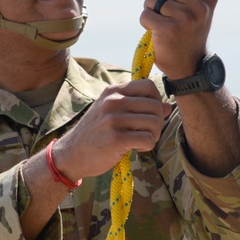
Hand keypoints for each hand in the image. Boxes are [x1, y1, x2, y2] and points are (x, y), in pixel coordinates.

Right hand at [52, 80, 171, 180]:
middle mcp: (113, 102)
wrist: (71, 154)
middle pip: (156, 106)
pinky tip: (135, 148)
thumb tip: (168, 107)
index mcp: (112, 92)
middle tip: (146, 132)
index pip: (149, 86)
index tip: (148, 114)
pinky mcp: (116, 139)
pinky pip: (148, 139)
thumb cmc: (95, 133)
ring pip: (155, 123)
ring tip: (140, 140)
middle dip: (157, 122)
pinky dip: (147, 146)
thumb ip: (137, 107)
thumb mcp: (111, 113)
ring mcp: (113, 120)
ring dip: (153, 136)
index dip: (156, 100)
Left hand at [140, 0, 216, 78]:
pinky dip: (145, 21)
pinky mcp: (170, 29)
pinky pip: (146, 14)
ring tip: (160, 20)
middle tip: (164, 10)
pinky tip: (155, 30)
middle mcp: (200, 5)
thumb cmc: (188, 31)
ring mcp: (186, 18)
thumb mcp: (194, 5)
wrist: (189, 64)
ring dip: (150, 9)